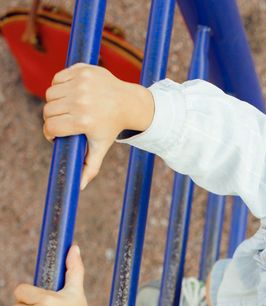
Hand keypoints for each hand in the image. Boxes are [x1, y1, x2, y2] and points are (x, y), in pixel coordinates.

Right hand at [43, 63, 154, 189]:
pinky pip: (57, 78)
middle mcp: (81, 101)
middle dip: (53, 118)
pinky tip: (71, 94)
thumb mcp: (100, 147)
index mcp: (84, 121)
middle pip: (49, 110)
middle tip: (63, 121)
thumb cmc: (111, 127)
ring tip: (67, 108)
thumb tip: (79, 187)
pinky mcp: (81, 70)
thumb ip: (89, 168)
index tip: (55, 134)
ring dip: (55, 102)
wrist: (128, 103)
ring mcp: (81, 84)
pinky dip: (60, 86)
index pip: (51, 127)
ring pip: (51, 94)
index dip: (50, 132)